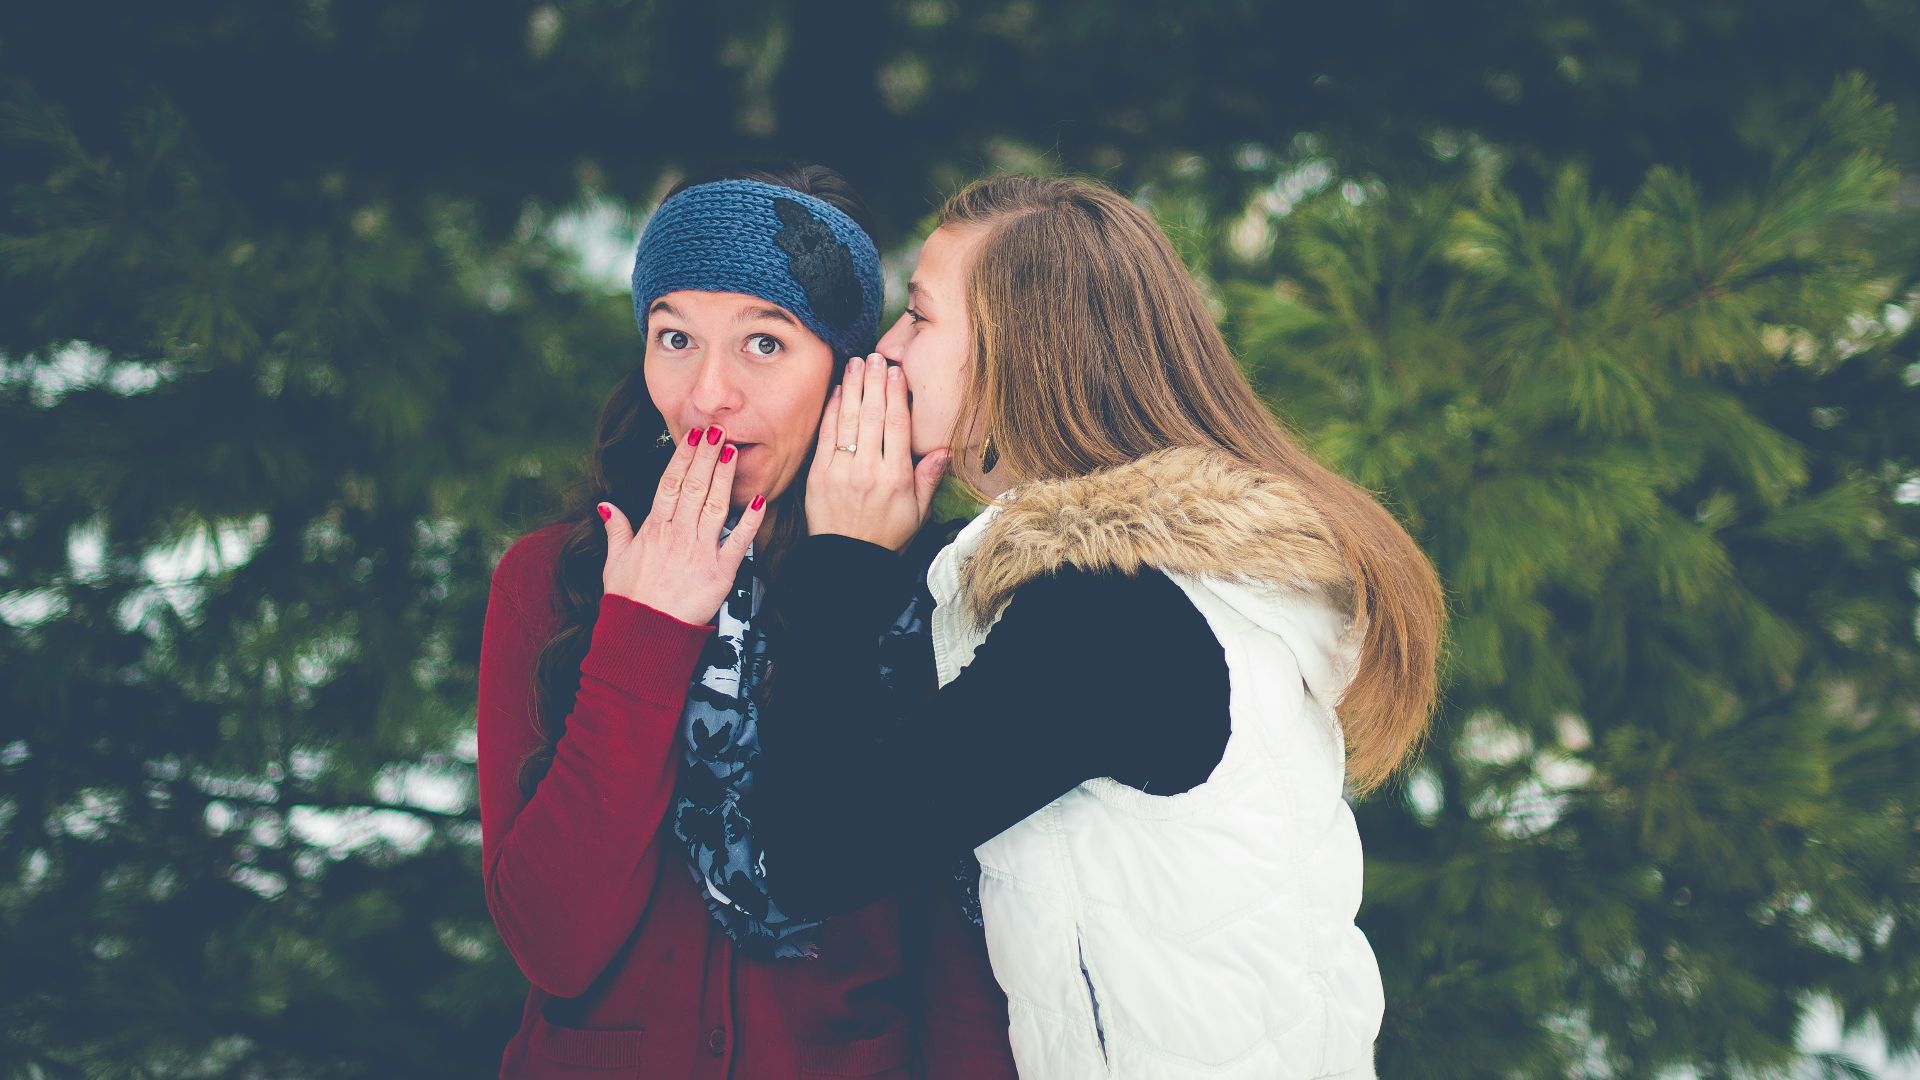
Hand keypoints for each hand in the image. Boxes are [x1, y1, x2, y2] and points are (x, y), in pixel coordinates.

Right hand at [599, 425, 766, 624]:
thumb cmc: (629, 600)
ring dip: (724, 477)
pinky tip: (759, 500)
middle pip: (693, 487)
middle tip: (717, 430)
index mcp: (653, 530)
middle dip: (706, 456)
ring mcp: (699, 552)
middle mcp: (677, 535)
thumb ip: (616, 530)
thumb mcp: (614, 562)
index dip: (682, 458)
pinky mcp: (720, 573)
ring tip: (733, 451)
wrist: (643, 635)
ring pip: (714, 506)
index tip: (692, 437)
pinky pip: (738, 543)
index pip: (670, 484)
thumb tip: (606, 505)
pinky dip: (749, 521)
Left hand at [805, 353, 949, 551]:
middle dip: (875, 381)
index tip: (897, 372)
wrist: (848, 561)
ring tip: (857, 363)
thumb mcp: (918, 512)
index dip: (897, 395)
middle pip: (873, 415)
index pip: (897, 425)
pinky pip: (827, 435)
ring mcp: (841, 470)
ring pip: (849, 420)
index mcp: (896, 477)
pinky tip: (838, 390)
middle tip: (876, 357)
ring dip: (853, 387)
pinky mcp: (819, 474)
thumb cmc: (886, 536)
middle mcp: (869, 470)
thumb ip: (928, 478)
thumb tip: (944, 449)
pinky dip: (832, 410)